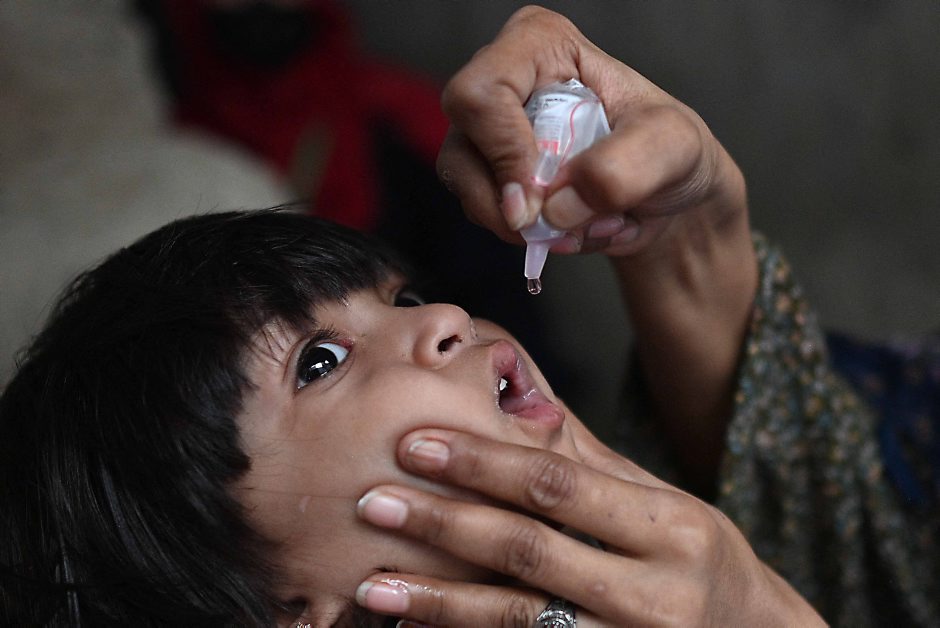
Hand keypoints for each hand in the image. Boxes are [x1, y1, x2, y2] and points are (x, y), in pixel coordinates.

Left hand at [354, 427, 824, 626]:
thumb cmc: (702, 561)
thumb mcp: (665, 503)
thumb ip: (589, 462)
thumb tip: (515, 401)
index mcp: (671, 526)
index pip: (558, 486)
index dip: (481, 463)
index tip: (416, 443)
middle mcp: (654, 593)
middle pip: (529, 552)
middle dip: (444, 525)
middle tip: (373, 502)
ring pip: (518, 621)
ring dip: (440, 602)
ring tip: (374, 585)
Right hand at [436, 5, 746, 257]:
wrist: (667, 192)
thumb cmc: (669, 149)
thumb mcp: (672, 145)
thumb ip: (624, 166)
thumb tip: (556, 206)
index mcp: (539, 46)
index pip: (481, 93)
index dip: (504, 151)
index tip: (544, 194)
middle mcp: (501, 84)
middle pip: (462, 151)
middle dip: (518, 204)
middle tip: (570, 222)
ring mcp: (489, 135)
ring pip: (469, 192)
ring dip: (533, 228)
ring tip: (590, 224)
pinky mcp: (490, 177)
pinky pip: (488, 218)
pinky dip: (536, 238)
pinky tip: (576, 229)